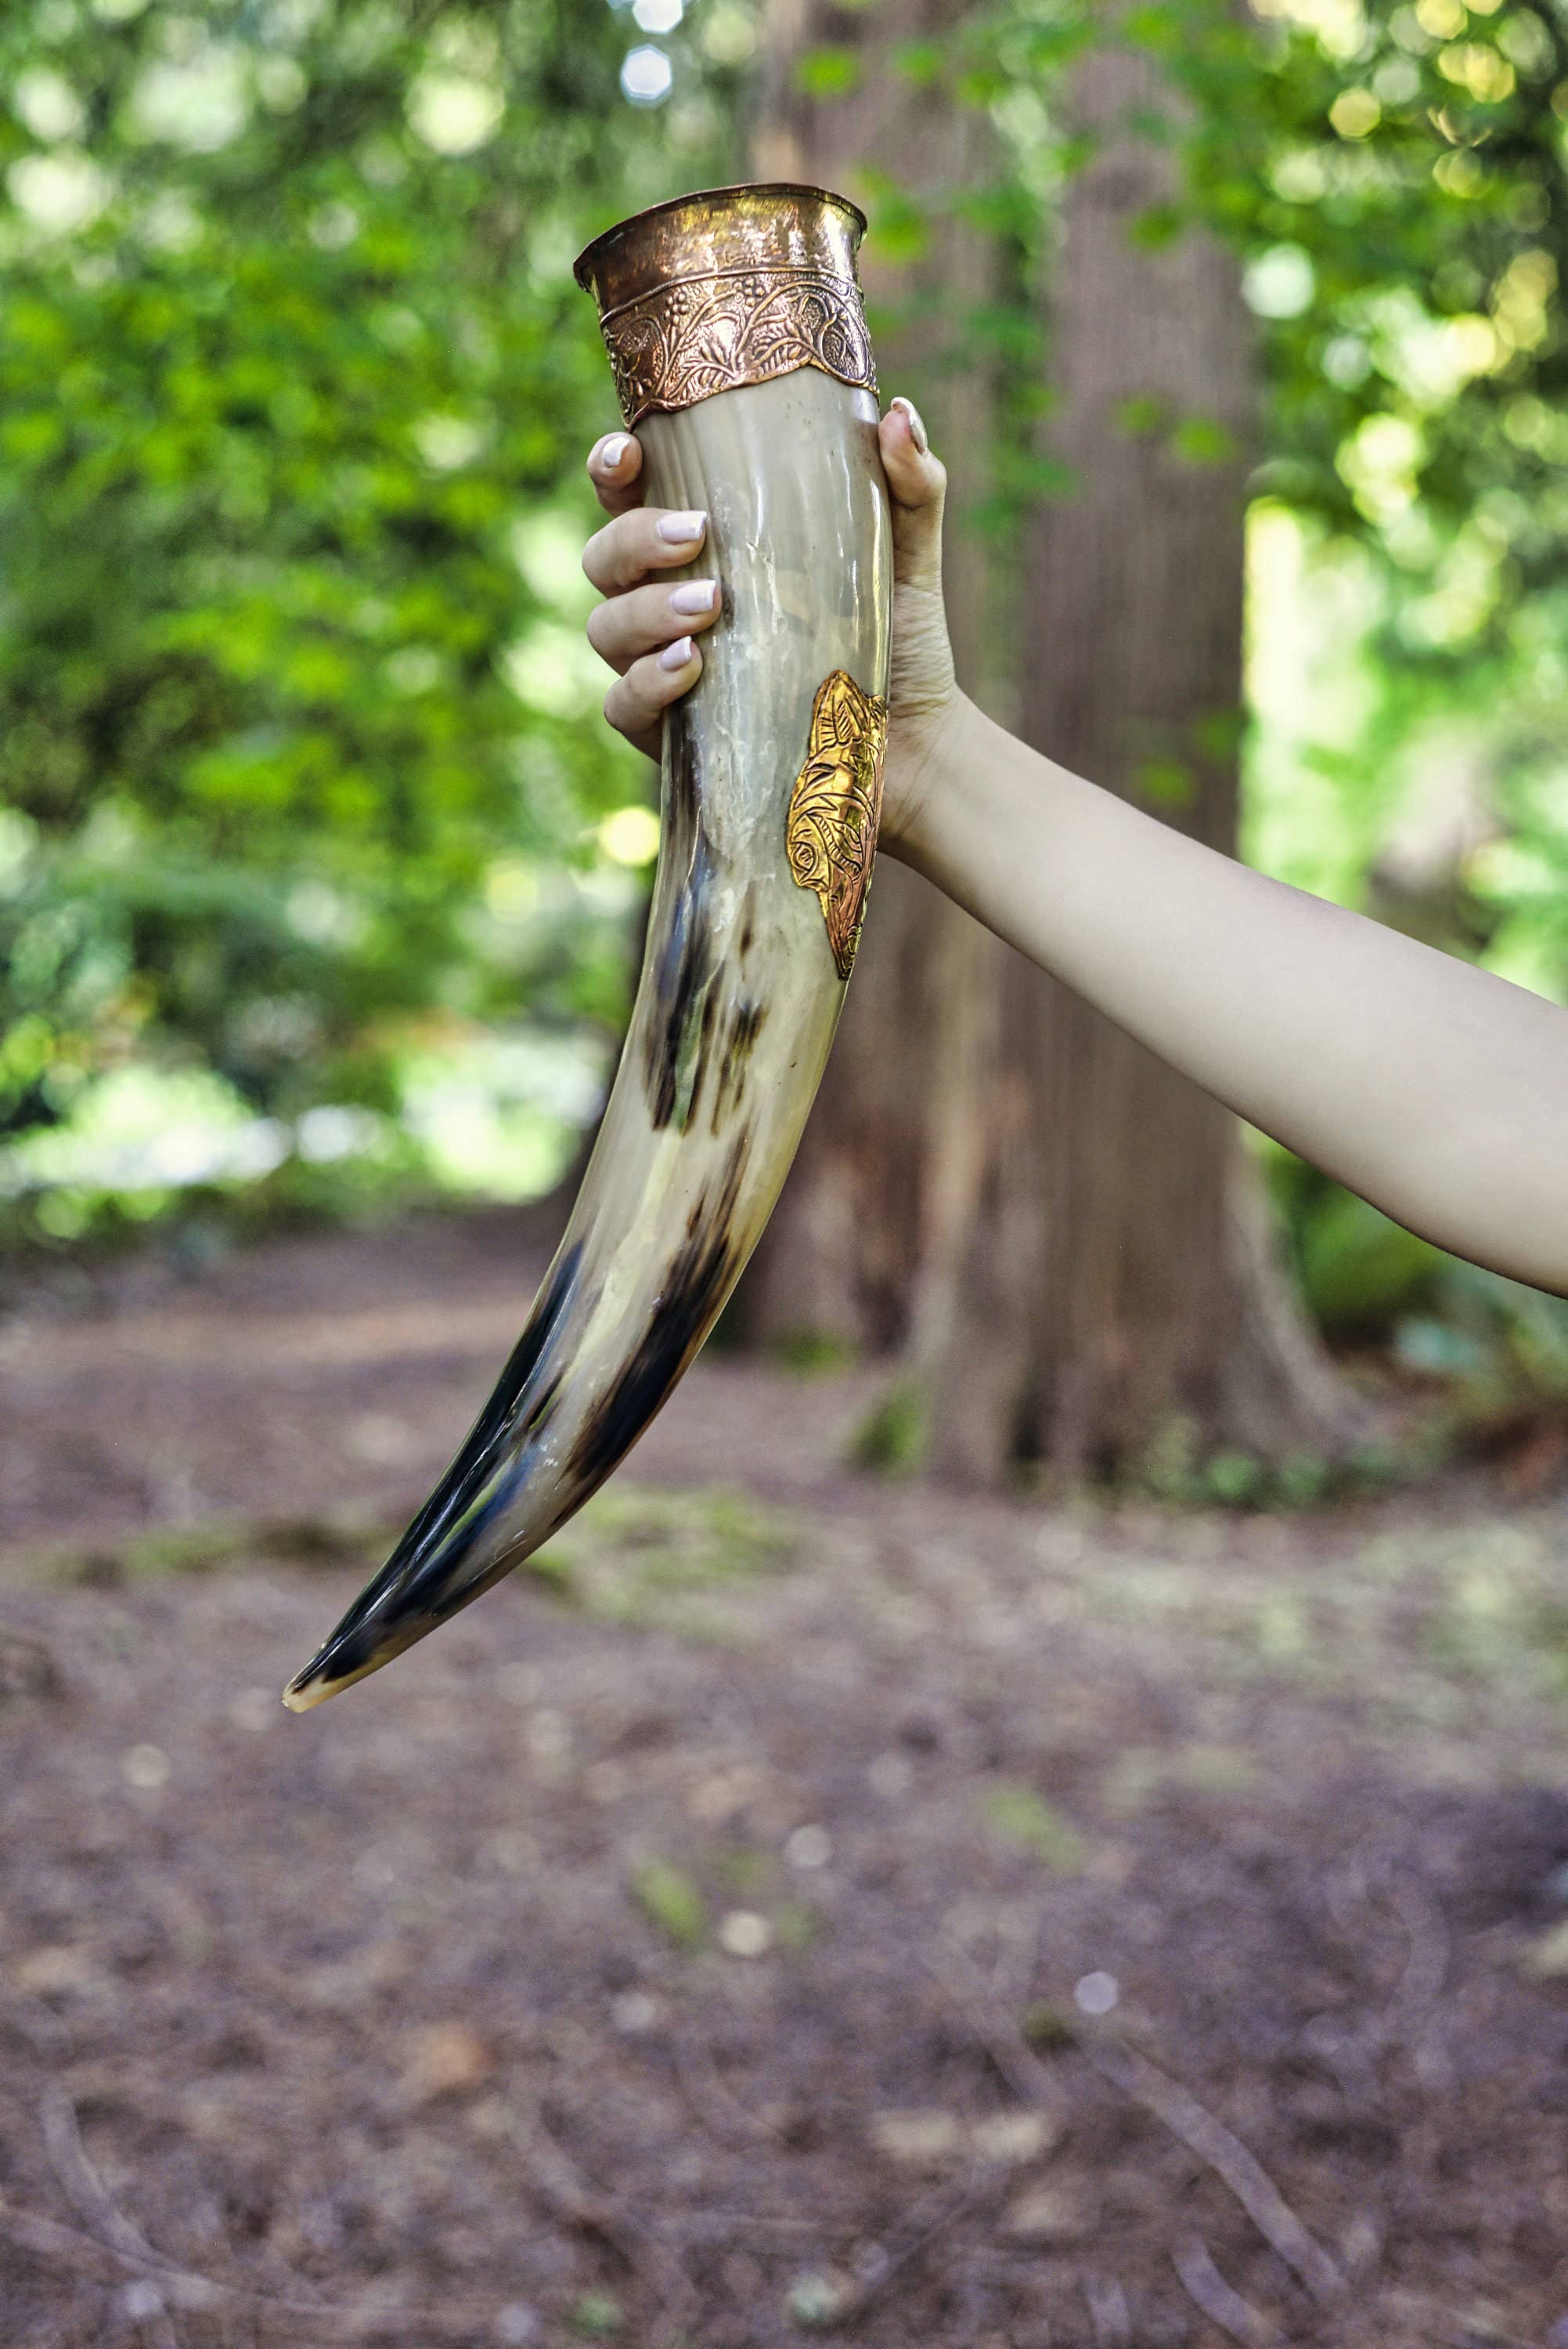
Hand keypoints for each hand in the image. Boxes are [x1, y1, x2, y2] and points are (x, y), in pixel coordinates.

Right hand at [581, 397, 960, 852]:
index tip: (633, 452)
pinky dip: (646, 682)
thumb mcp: (907, 553)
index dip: (612, 466)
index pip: (632, 493)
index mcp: (706, 543)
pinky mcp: (670, 734)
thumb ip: (909, 484)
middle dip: (635, 537)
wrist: (915, 742)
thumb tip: (900, 414)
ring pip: (606, 628)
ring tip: (709, 608)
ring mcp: (663, 667)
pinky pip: (622, 704)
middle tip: (697, 534)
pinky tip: (691, 668)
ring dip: (646, 610)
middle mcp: (668, 600)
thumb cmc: (898, 635)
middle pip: (605, 556)